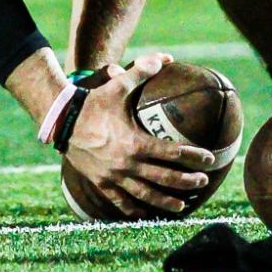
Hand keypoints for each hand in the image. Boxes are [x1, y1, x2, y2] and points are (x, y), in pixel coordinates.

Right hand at [62, 53, 215, 217]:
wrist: (62, 121)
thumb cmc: (93, 103)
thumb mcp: (118, 85)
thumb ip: (143, 71)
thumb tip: (166, 57)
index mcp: (136, 142)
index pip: (173, 152)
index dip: (194, 156)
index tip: (210, 159)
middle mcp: (128, 164)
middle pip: (165, 178)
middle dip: (187, 182)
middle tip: (203, 183)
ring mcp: (114, 177)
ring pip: (146, 195)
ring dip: (166, 202)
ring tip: (181, 206)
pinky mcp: (102, 183)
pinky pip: (121, 202)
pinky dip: (135, 209)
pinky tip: (145, 213)